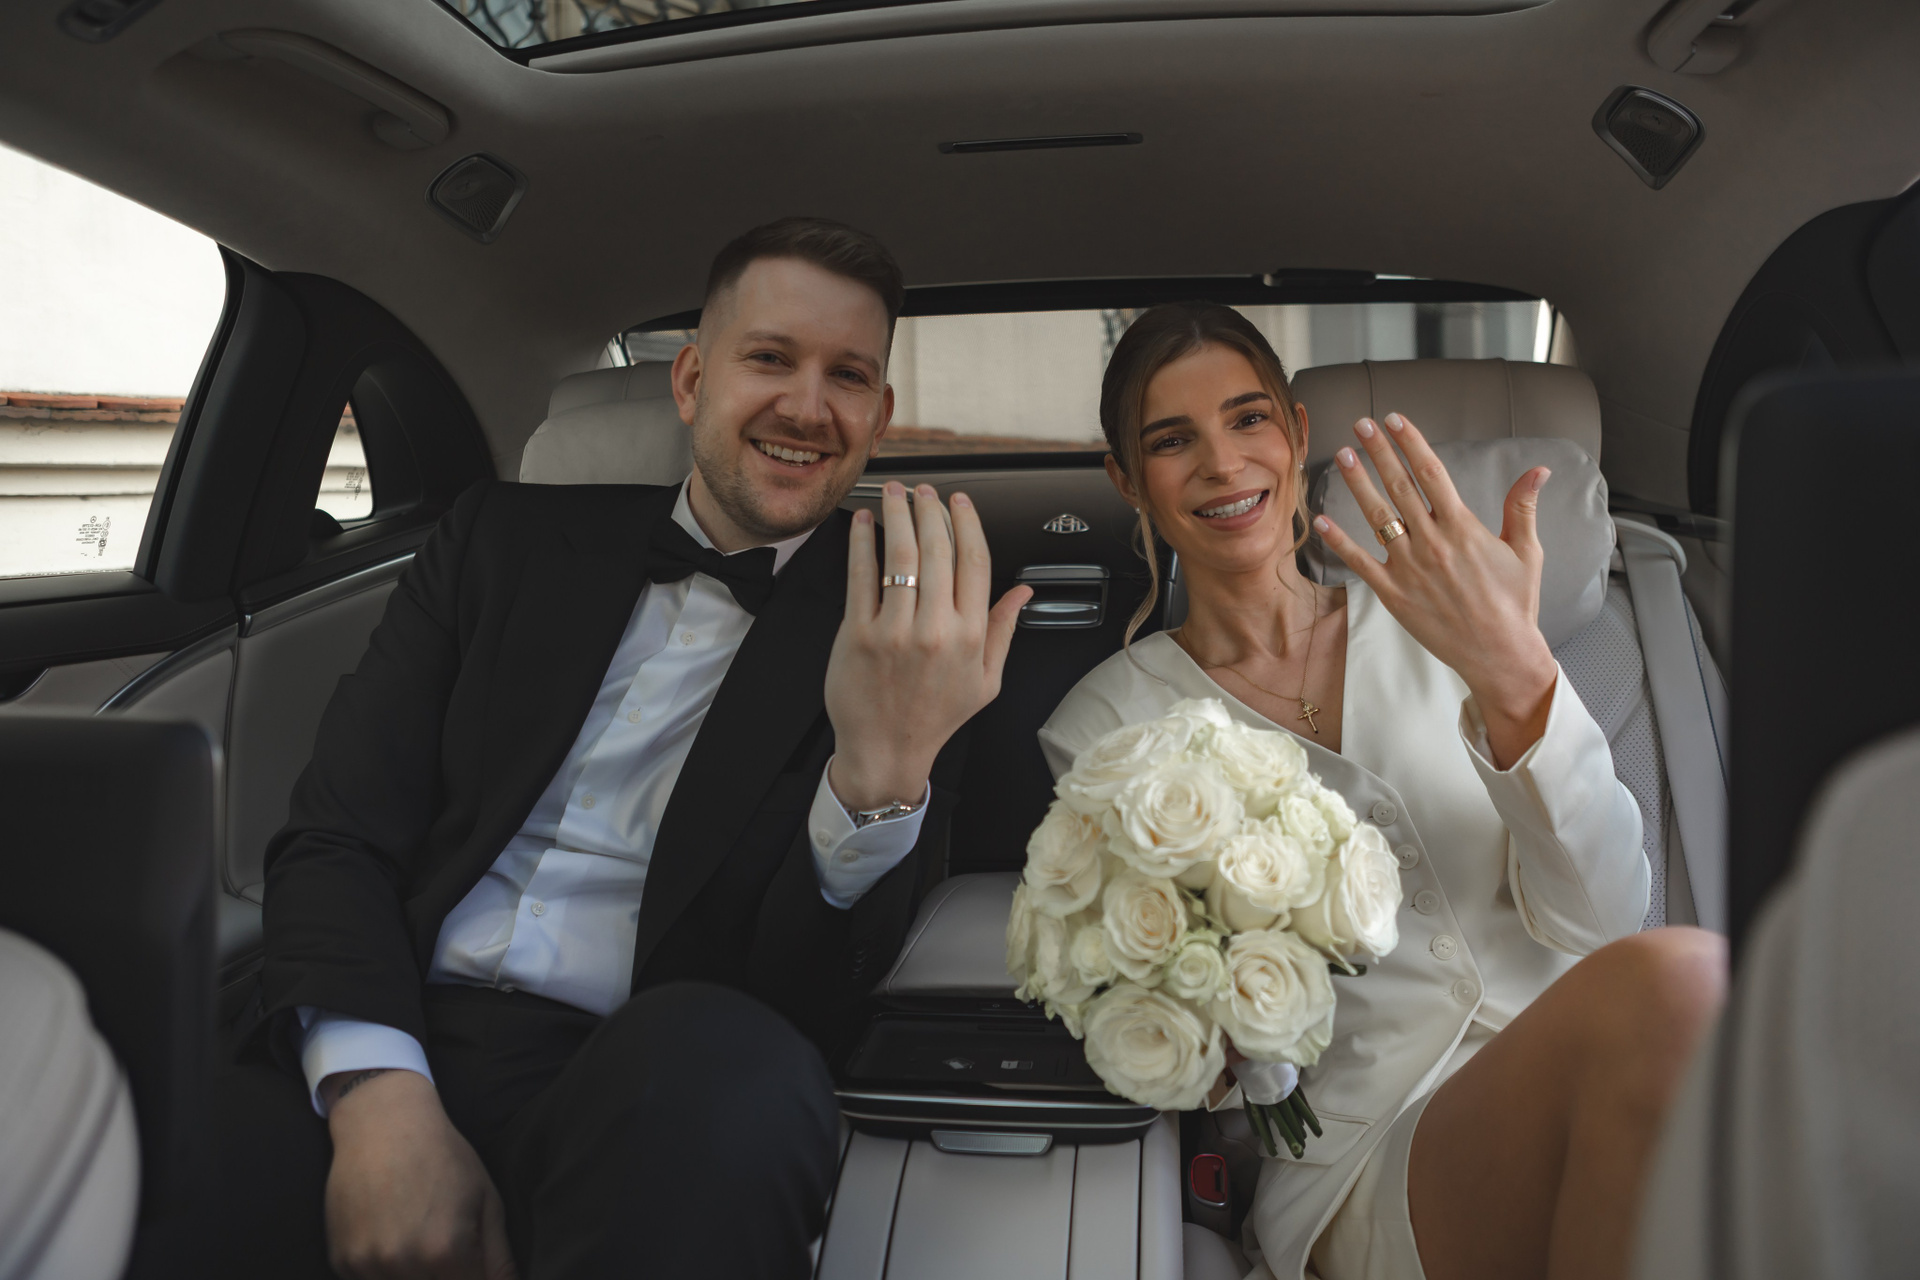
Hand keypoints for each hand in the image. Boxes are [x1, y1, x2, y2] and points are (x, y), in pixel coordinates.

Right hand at [323, 1069, 516, 1279]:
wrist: (383, 1123)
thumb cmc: (444, 1157)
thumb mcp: (485, 1200)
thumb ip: (498, 1257)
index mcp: (446, 1253)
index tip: (472, 1266)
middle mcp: (403, 1264)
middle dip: (447, 1278)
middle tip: (445, 1249)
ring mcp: (367, 1264)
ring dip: (414, 1277)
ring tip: (418, 1234)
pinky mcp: (342, 1260)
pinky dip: (383, 1272)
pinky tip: (391, 1236)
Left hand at [825, 482, 1030, 810]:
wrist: (886, 751)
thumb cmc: (935, 718)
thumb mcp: (986, 681)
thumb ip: (1004, 631)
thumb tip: (1024, 591)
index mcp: (970, 636)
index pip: (975, 562)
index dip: (967, 524)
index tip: (960, 502)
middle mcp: (936, 629)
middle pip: (937, 550)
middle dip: (930, 510)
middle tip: (924, 490)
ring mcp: (895, 630)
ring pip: (899, 556)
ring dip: (897, 515)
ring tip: (895, 493)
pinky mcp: (857, 634)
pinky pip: (861, 577)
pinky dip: (861, 543)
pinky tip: (862, 524)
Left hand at [1314, 413, 1557, 767]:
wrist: (1499, 653)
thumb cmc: (1514, 602)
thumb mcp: (1526, 551)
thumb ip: (1523, 506)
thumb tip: (1539, 470)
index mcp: (1463, 528)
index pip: (1432, 473)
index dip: (1411, 442)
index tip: (1396, 420)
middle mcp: (1432, 543)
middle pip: (1400, 486)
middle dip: (1379, 452)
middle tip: (1362, 424)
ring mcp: (1410, 568)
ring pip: (1377, 517)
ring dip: (1358, 483)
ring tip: (1343, 455)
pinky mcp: (1394, 595)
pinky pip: (1360, 563)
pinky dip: (1340, 541)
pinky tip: (1323, 519)